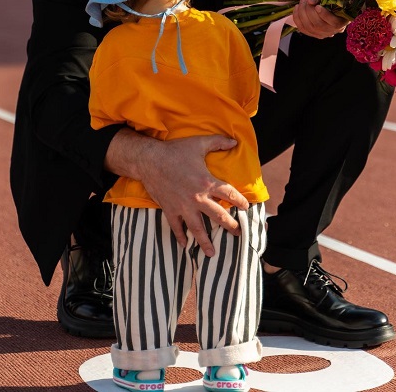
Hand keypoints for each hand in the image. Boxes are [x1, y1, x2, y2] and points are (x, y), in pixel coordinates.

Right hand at [105, 130, 247, 256]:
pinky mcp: (169, 210)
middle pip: (218, 216)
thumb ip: (218, 142)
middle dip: (230, 225)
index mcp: (207, 182)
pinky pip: (176, 227)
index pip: (229, 194)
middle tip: (238, 233)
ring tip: (213, 253)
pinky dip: (180, 237)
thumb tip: (235, 142)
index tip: (246, 207)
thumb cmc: (175, 151)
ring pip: (197, 228)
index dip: (240, 201)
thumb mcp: (199, 143)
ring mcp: (183, 206)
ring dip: (205, 241)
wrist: (149, 160)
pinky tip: (185, 245)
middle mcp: (197, 198)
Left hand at [292, 0, 347, 38]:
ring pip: (309, 27)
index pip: (335, 23)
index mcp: (342, 20)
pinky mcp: (312, 34)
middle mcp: (333, 30)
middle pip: (319, 25)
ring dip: (302, 13)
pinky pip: (302, 28)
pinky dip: (297, 18)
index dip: (325, 15)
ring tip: (302, 0)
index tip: (317, 6)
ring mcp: (322, 34)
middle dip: (309, 10)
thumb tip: (310, 1)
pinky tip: (297, 7)